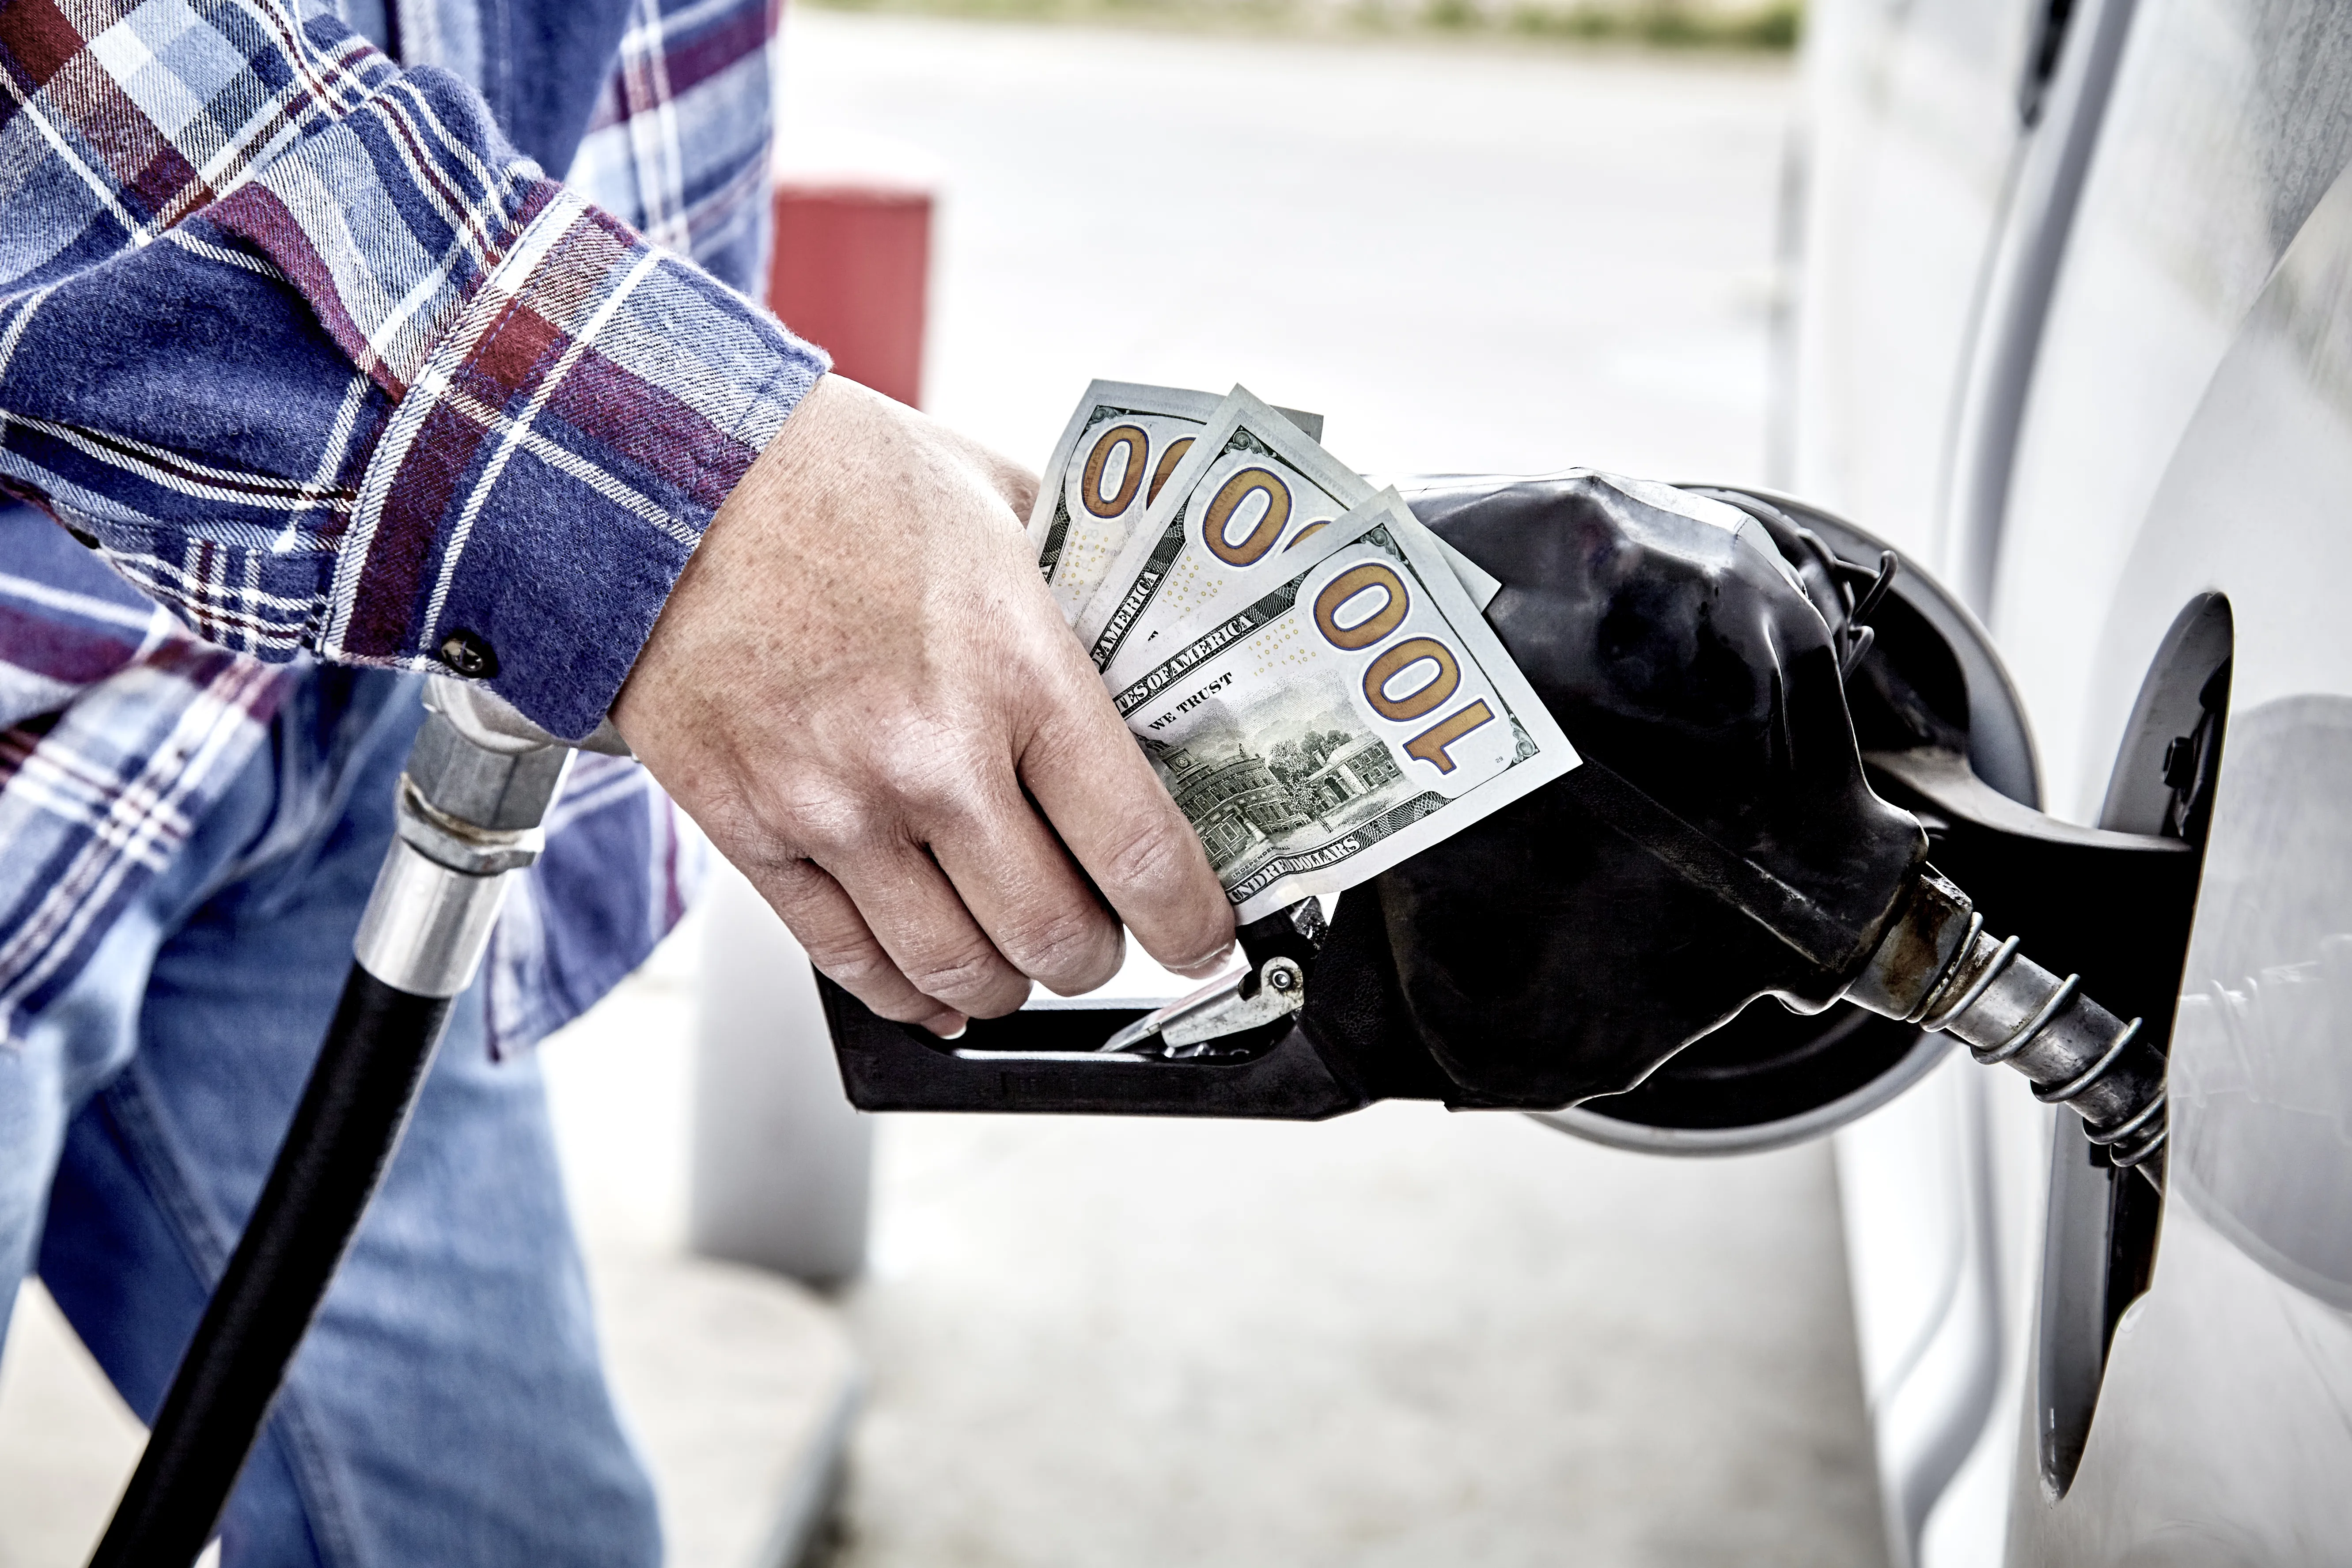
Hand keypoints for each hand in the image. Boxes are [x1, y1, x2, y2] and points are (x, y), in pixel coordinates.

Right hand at [613, 375, 1235, 1034]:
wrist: (666, 474)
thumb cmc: (835, 478)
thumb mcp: (1002, 503)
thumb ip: (1085, 590)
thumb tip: (1158, 664)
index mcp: (1018, 669)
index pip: (1139, 850)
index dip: (1190, 921)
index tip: (1204, 935)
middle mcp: (929, 756)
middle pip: (1052, 936)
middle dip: (1097, 955)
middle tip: (1105, 931)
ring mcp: (834, 805)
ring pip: (955, 971)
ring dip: (1007, 984)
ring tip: (1020, 956)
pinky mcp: (752, 831)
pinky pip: (848, 961)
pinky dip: (909, 994)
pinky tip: (937, 986)